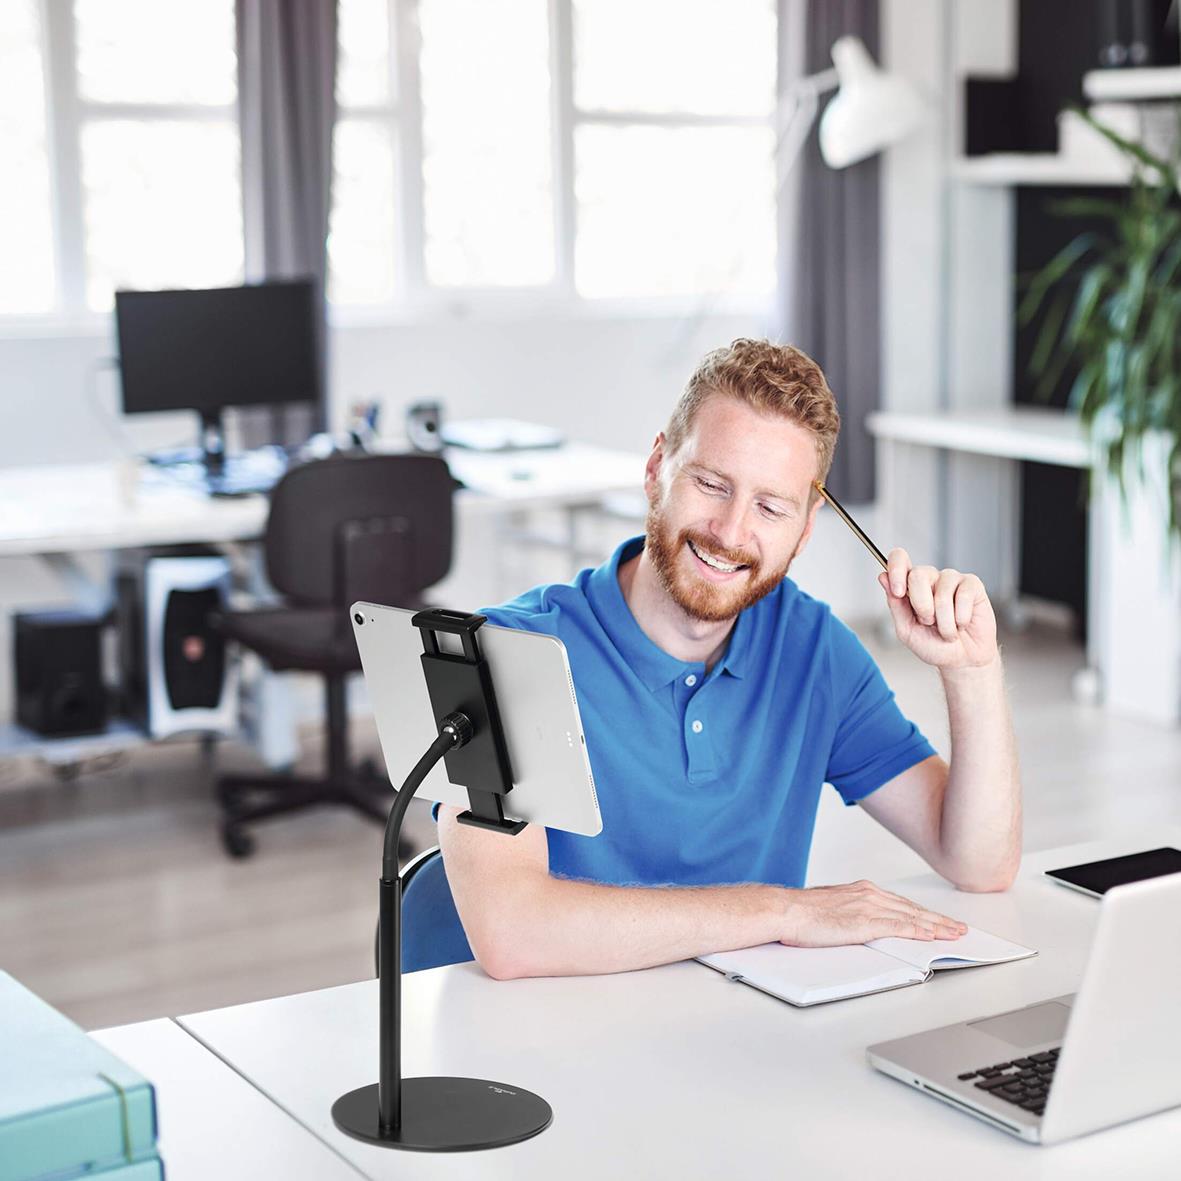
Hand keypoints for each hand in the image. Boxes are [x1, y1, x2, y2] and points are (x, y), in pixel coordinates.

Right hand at [779, 880, 967, 946]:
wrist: (786, 910)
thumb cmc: (802, 912)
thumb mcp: (833, 907)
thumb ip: (852, 912)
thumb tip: (859, 924)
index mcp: (862, 890)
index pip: (901, 903)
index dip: (923, 913)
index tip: (939, 920)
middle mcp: (869, 894)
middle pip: (912, 909)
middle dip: (938, 919)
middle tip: (959, 928)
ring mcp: (869, 906)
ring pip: (912, 916)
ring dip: (937, 926)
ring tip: (955, 934)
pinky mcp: (865, 922)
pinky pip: (899, 927)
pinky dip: (919, 931)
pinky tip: (932, 936)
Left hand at [879, 548, 997, 670]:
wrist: (962, 660)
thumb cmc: (934, 645)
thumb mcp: (907, 630)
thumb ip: (896, 605)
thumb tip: (883, 577)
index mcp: (909, 586)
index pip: (899, 559)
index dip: (896, 570)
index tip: (898, 592)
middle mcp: (930, 578)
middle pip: (918, 574)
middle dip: (922, 606)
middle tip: (928, 622)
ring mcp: (951, 579)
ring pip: (942, 591)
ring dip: (944, 620)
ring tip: (948, 630)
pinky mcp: (972, 585)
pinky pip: (963, 595)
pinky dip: (961, 618)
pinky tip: (962, 624)